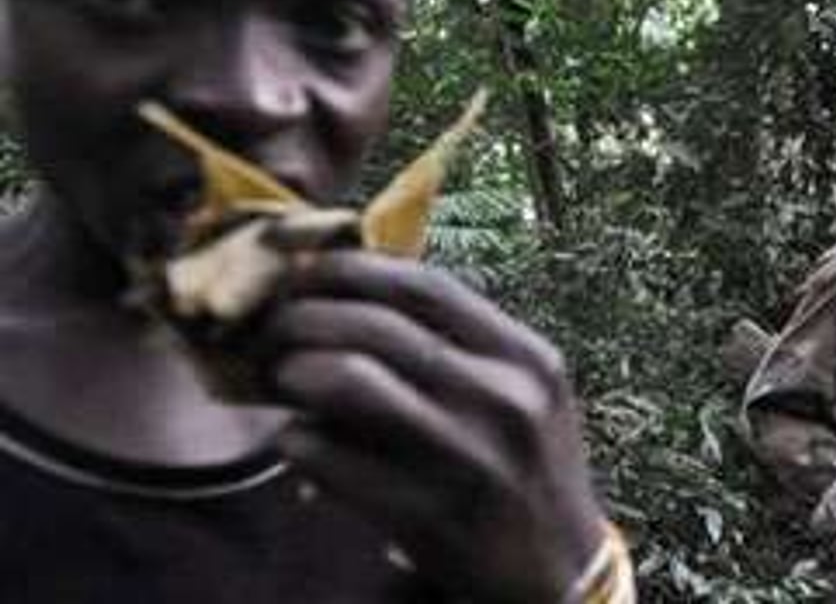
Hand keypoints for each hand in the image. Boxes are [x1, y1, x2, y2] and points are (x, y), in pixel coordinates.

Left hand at [251, 250, 604, 601]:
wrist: (556, 574)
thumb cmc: (526, 471)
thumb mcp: (523, 395)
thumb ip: (460, 344)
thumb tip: (355, 296)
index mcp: (526, 359)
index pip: (425, 286)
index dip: (351, 270)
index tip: (306, 274)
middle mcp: (502, 399)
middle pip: (375, 325)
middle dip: (302, 316)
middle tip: (271, 328)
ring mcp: (464, 459)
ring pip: (346, 380)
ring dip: (292, 371)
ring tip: (279, 378)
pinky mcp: (423, 516)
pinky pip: (327, 457)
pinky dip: (295, 440)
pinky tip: (298, 441)